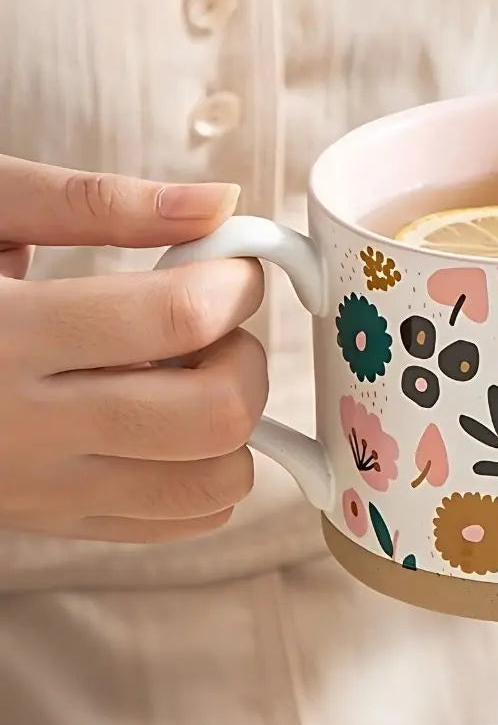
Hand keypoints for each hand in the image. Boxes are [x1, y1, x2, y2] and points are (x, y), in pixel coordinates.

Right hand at [0, 157, 266, 542]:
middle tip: (216, 324)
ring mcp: (41, 489)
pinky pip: (181, 521)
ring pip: (210, 485)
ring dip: (236, 424)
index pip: (177, 318)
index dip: (236, 281)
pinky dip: (210, 474)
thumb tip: (219, 203)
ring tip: (191, 374)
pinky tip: (175, 424)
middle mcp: (26, 427)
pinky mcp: (52, 521)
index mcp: (5, 334)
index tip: (234, 264)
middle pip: (212, 415)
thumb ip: (99, 203)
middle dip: (246, 358)